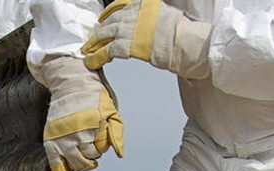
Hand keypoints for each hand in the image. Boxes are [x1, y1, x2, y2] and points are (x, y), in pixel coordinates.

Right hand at [33, 57, 123, 170]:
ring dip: (82, 161)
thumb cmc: (92, 97)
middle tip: (89, 140)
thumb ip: (116, 133)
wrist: (70, 84)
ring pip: (77, 163)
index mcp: (94, 124)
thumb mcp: (111, 111)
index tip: (98, 132)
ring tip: (82, 150)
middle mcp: (78, 133)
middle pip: (90, 157)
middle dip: (93, 152)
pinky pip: (57, 166)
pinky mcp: (51, 141)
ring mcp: (63, 138)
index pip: (102, 148)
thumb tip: (119, 154)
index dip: (102, 143)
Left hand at [82, 0, 211, 79]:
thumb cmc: (180, 33)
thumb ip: (150, 16)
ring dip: (95, 43)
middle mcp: (133, 13)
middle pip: (110, 20)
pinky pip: (107, 50)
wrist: (185, 43)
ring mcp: (129, 28)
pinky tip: (92, 61)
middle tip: (91, 39)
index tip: (101, 19)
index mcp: (143, 3)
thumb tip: (145, 22)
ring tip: (87, 51)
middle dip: (99, 31)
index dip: (107, 13)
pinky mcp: (127, 44)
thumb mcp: (164, 14)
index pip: (119, 4)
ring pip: (105, 34)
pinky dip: (98, 56)